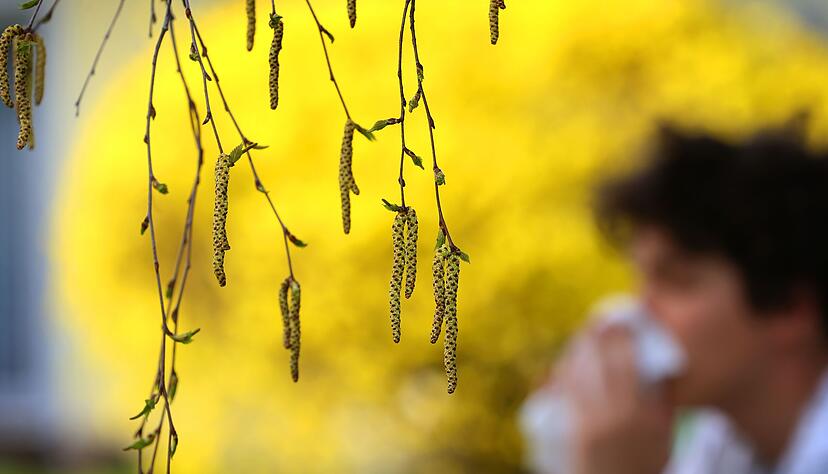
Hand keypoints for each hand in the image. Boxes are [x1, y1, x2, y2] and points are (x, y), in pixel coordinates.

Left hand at [557, 326, 673, 473]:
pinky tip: (563, 363)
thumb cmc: (644, 463)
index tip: (622, 323)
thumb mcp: (663, 434)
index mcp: (639, 412)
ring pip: (577, 374)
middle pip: (598, 362)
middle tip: (597, 323)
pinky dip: (562, 374)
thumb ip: (663, 402)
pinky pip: (562, 393)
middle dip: (596, 337)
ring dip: (577, 351)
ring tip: (582, 338)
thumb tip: (660, 367)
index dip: (622, 337)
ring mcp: (588, 422)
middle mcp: (612, 414)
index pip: (627, 362)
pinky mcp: (570, 429)